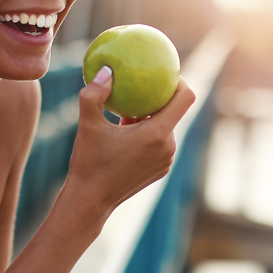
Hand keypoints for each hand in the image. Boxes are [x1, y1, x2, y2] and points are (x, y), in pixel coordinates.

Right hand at [65, 66, 195, 214]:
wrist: (90, 201)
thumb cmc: (89, 163)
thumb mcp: (87, 125)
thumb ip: (94, 94)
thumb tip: (107, 71)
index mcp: (157, 134)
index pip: (185, 98)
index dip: (179, 81)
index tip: (163, 73)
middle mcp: (168, 147)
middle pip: (173, 112)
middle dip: (158, 99)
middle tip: (137, 88)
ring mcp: (166, 161)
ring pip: (165, 128)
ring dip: (150, 117)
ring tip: (126, 112)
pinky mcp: (160, 170)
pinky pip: (159, 144)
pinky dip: (147, 134)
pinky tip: (125, 133)